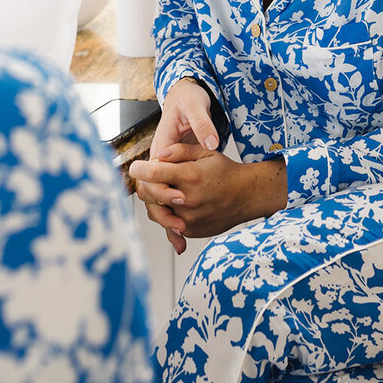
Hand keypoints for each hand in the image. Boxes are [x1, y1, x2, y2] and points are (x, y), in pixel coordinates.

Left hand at [129, 143, 286, 255]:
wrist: (246, 196)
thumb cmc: (225, 172)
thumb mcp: (205, 153)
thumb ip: (179, 151)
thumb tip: (158, 155)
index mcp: (190, 176)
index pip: (153, 174)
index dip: (139, 169)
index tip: (136, 167)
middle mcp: (187, 200)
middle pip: (149, 194)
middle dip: (145, 184)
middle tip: (151, 178)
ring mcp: (188, 219)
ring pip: (155, 211)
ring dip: (155, 200)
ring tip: (166, 190)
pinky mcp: (190, 231)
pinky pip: (168, 223)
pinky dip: (168, 213)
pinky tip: (177, 203)